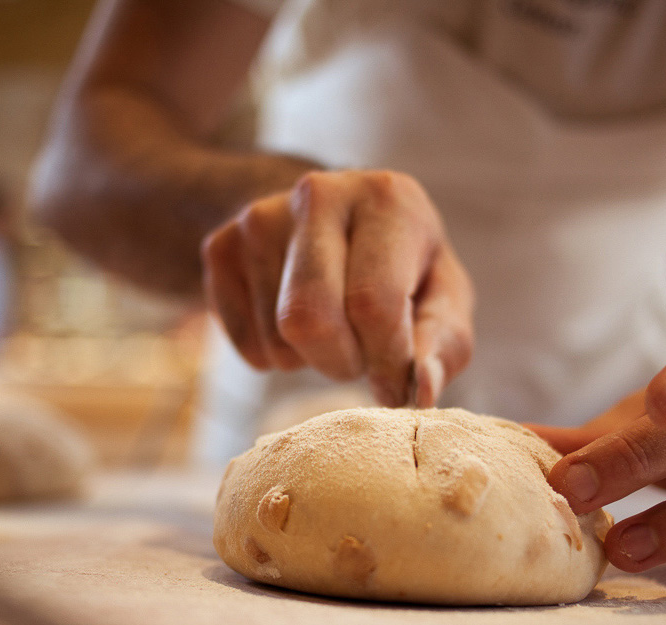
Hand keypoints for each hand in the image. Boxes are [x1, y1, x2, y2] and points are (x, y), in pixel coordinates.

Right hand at [201, 169, 473, 406]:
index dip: (386, 362)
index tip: (396, 381)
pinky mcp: (221, 247)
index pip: (373, 304)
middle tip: (362, 352)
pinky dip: (277, 356)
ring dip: (312, 358)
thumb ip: (443, 344)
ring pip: (280, 341)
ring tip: (333, 323)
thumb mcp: (444, 298)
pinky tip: (296, 319)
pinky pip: (249, 346)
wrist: (330, 221)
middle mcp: (318, 193)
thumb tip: (420, 389)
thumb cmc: (401, 268)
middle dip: (341, 362)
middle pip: (310, 321)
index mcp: (386, 199)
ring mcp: (259, 217)